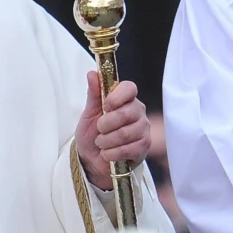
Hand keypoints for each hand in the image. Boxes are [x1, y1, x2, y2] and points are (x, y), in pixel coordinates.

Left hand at [75, 71, 149, 190]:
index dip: (117, 96)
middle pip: (127, 113)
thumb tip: (92, 73)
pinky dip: (111, 153)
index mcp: (125, 100)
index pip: (130, 88)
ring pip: (126, 133)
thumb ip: (94, 94)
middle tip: (99, 129)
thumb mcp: (88, 113)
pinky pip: (128, 149)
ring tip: (100, 143)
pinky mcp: (144, 148)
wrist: (92, 159)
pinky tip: (107, 153)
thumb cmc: (91, 133)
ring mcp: (143, 130)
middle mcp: (138, 112)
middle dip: (106, 124)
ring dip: (106, 141)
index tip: (105, 106)